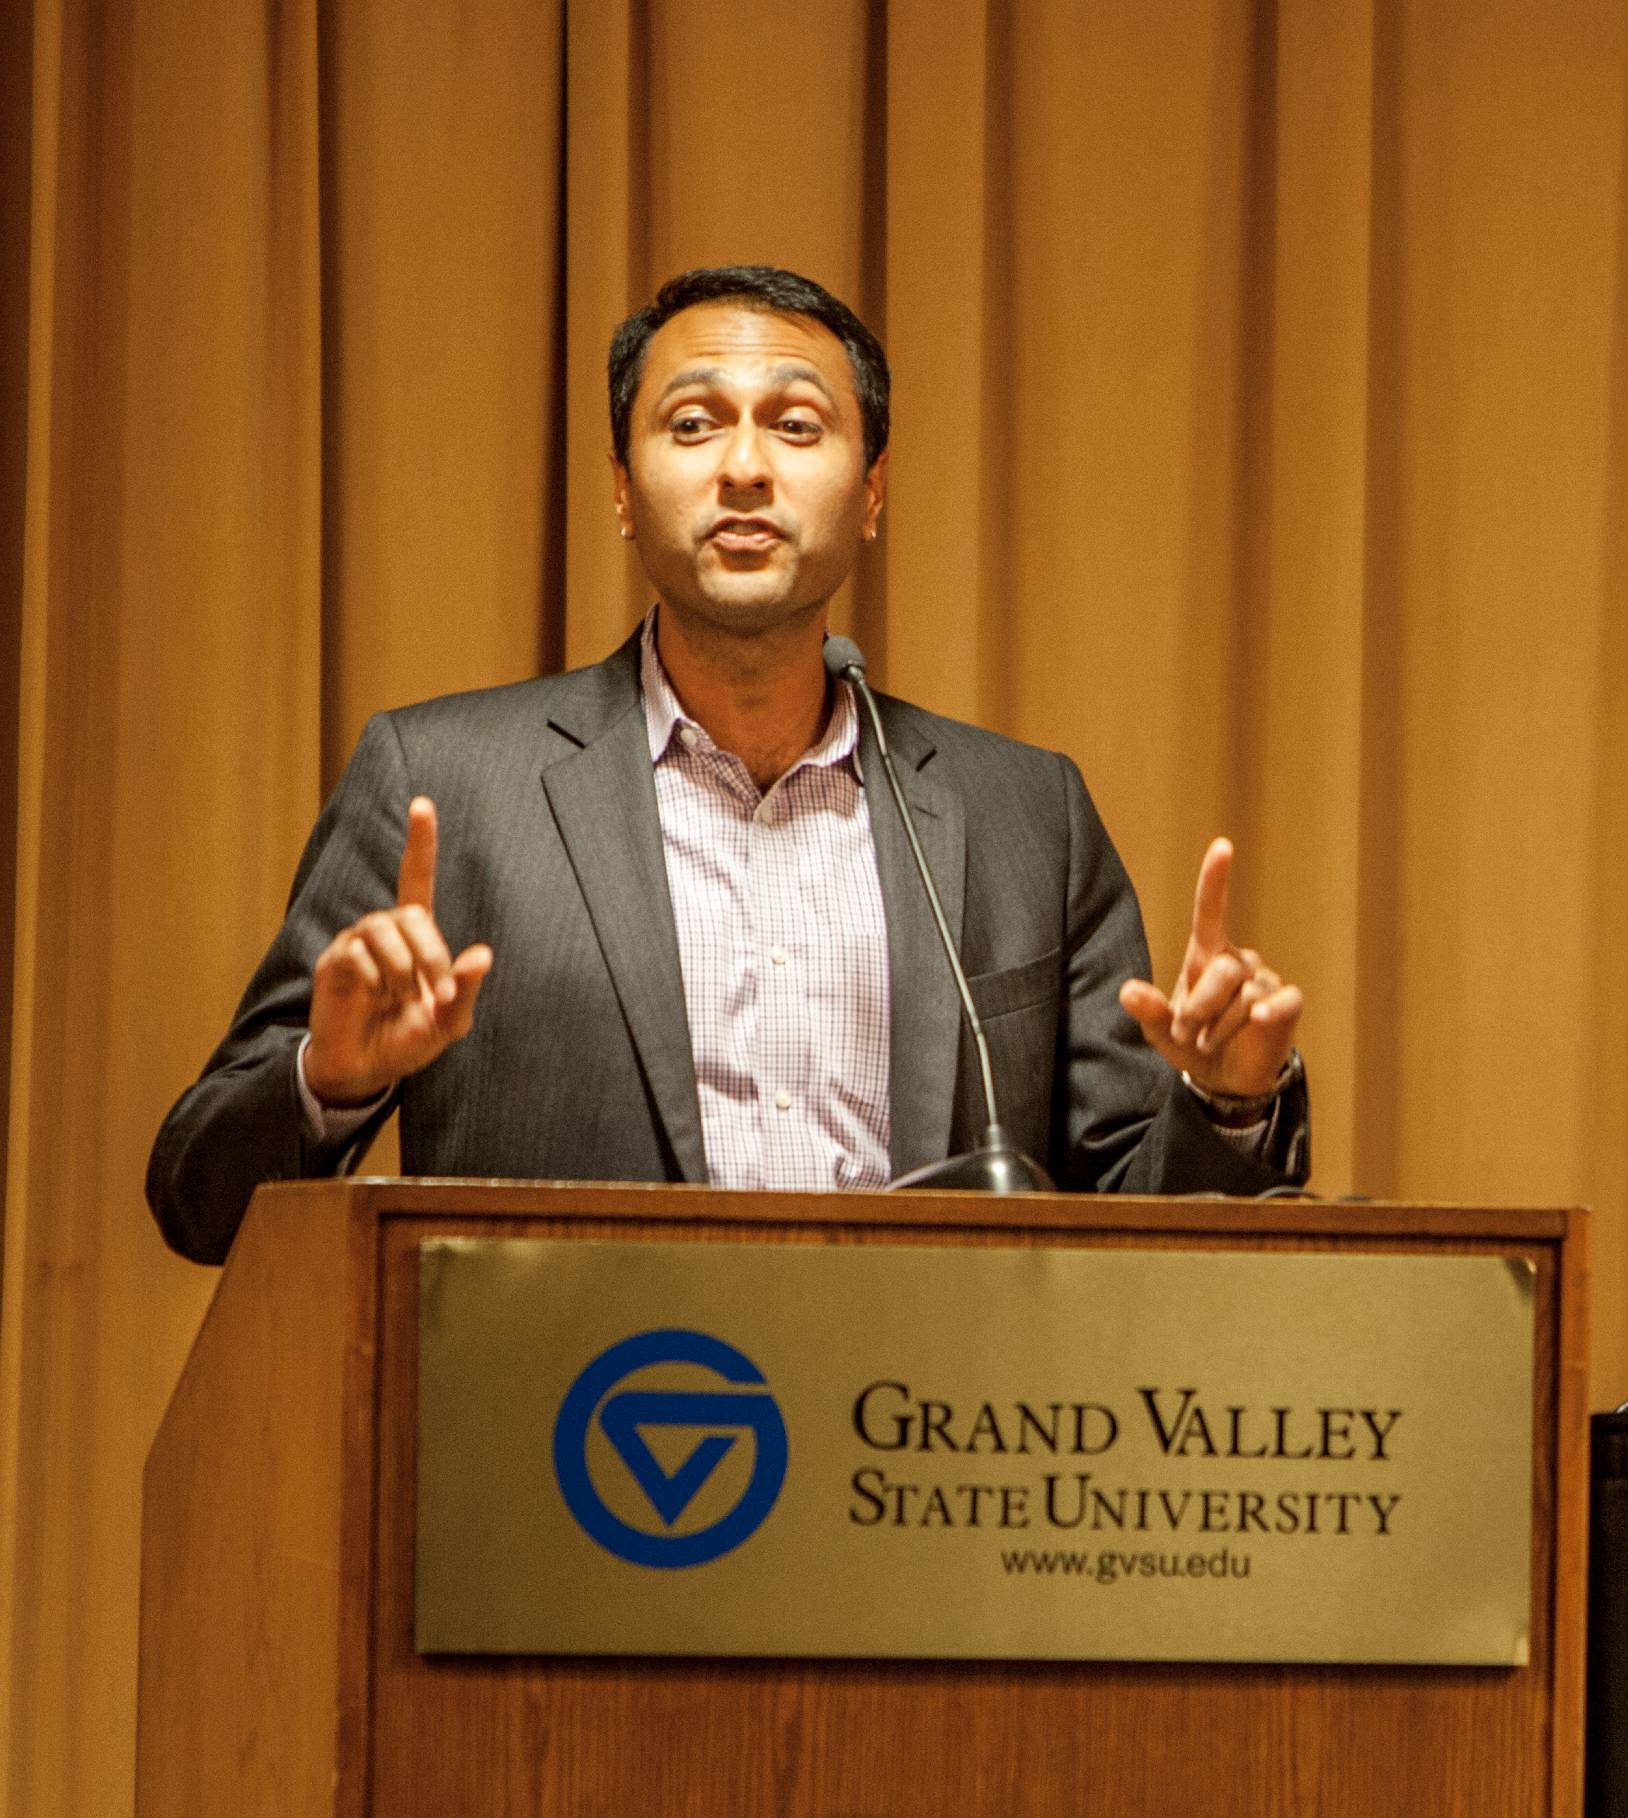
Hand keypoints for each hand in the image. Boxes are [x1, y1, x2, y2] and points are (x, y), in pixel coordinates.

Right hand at [304, 797, 492, 1104]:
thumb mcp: (448, 1022)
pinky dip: (376, 979)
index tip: (422, 804)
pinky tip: (374, 999)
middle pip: (410, 912)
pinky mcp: (333, 962)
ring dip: (403, 968)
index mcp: (416, 938)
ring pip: (383, 929)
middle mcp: (384, 931)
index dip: (420, 843)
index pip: (416, 879)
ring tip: (400, 998)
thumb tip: (483, 954)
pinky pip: (357, 954)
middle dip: (431, 953)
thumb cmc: (408, 1040)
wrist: (365, 1069)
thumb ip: (464, 990)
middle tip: (436, 992)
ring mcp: (356, 944)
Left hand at [1117, 837, 1301, 1098]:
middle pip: (1224, 970)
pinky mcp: (1287, 1004)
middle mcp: (1239, 960)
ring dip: (1220, 1027)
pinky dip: (1268, 1013)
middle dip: (1200, 1008)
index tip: (1222, 846)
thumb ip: (1148, 1011)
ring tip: (1211, 1042)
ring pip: (1245, 996)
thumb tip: (1127, 991)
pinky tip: (1260, 1021)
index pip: (1211, 912)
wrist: (1225, 1077)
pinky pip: (1281, 1002)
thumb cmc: (1192, 1043)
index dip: (1215, 880)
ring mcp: (1266, 981)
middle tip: (1190, 1033)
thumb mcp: (1162, 1032)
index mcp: (1206, 956)